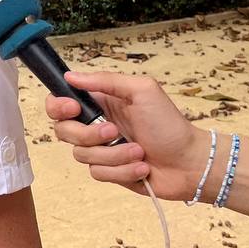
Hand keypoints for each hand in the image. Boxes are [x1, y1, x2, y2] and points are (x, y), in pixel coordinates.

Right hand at [45, 71, 207, 200]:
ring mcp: (101, 150)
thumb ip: (106, 80)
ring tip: (139, 152)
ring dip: (114, 155)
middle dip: (89, 135)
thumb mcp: (142, 91)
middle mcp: (95, 125)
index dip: (58, 106)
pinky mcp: (109, 171)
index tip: (73, 109)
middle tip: (115, 132)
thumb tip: (71, 75)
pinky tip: (141, 168)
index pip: (59, 102)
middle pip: (64, 131)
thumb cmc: (170, 124)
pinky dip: (122, 170)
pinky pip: (98, 173)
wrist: (190, 163)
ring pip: (81, 155)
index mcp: (100, 103)